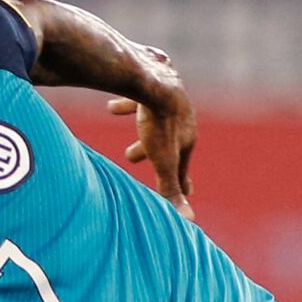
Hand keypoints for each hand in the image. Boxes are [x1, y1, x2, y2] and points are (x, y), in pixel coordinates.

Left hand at [106, 48, 195, 213]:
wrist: (157, 81)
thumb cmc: (159, 124)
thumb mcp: (163, 160)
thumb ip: (171, 189)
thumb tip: (189, 221)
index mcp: (186, 137)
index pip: (183, 166)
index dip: (181, 180)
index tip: (187, 190)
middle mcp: (182, 116)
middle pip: (165, 138)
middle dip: (149, 150)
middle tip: (129, 157)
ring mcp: (169, 97)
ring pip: (150, 113)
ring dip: (134, 119)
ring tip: (112, 113)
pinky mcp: (153, 80)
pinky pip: (138, 92)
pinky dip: (126, 99)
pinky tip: (111, 102)